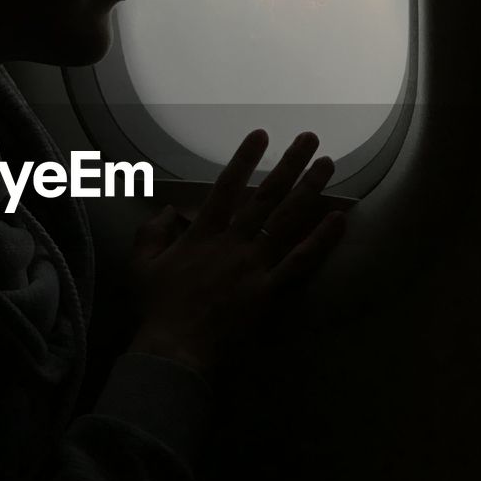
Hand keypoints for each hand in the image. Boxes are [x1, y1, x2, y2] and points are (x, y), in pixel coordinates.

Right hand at [128, 130, 345, 377]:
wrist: (176, 347)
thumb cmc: (156, 306)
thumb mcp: (141, 263)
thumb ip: (151, 232)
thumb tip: (167, 210)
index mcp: (202, 233)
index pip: (227, 186)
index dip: (245, 158)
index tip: (262, 134)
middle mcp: (233, 241)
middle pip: (267, 195)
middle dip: (290, 164)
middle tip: (310, 139)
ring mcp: (254, 264)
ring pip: (288, 220)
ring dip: (310, 190)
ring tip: (328, 165)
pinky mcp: (270, 290)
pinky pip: (300, 261)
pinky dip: (321, 240)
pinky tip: (338, 219)